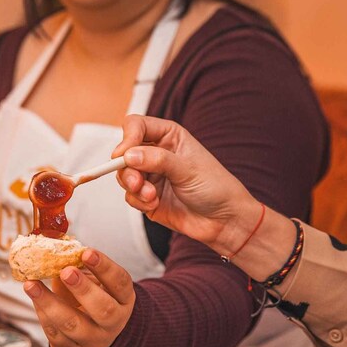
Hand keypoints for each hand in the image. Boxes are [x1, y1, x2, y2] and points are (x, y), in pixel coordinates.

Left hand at [22, 249, 134, 346]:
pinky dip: (41, 312)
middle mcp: (113, 322)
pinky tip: (33, 295)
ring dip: (50, 303)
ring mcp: (93, 339)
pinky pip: (54, 332)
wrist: (91, 336)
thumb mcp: (94, 281)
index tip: (86, 252)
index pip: (120, 282)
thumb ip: (80, 265)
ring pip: (73, 324)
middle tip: (66, 271)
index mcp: (123, 299)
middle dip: (83, 289)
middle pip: (103, 308)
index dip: (105, 267)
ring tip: (31, 284)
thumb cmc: (91, 298)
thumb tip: (55, 243)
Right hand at [111, 115, 260, 247]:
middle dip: (127, 169)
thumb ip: (157, 160)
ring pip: (124, 175)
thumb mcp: (187, 168)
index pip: (136, 126)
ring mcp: (151, 176)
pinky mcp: (147, 197)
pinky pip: (130, 196)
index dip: (127, 139)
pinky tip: (155, 204)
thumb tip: (128, 155)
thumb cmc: (215, 188)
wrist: (223, 220)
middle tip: (137, 182)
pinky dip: (138, 201)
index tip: (124, 155)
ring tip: (152, 196)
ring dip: (134, 187)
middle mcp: (156, 154)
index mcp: (169, 136)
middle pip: (125, 153)